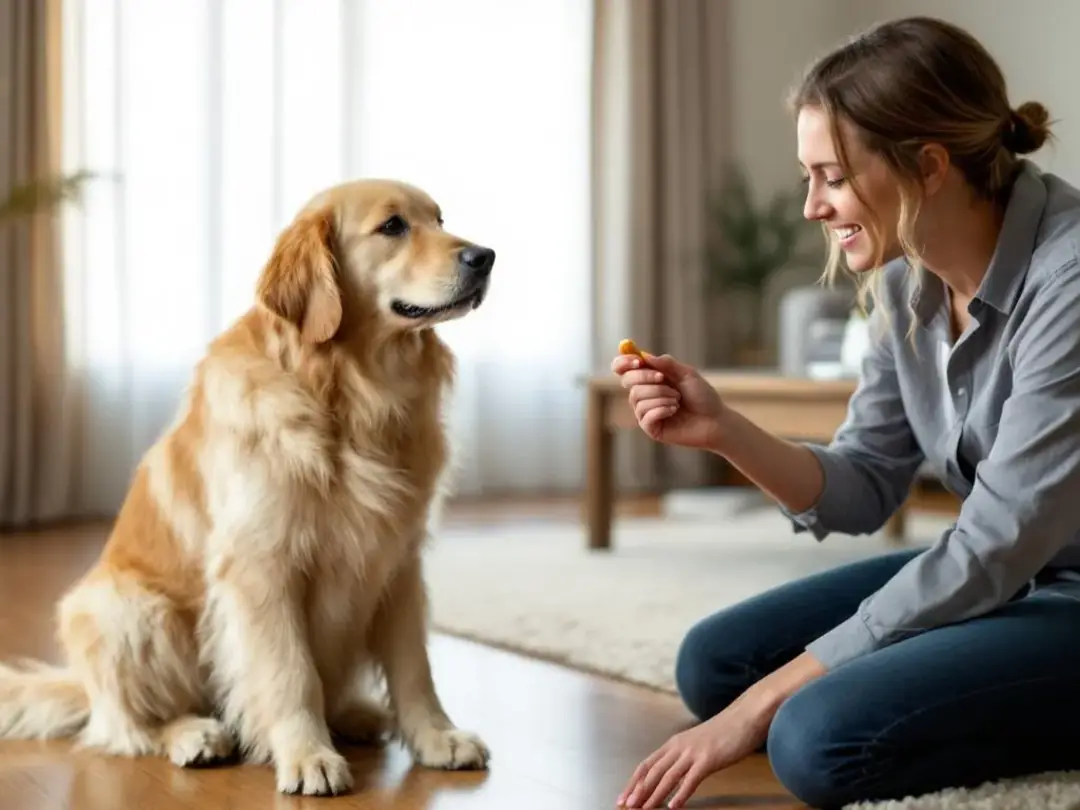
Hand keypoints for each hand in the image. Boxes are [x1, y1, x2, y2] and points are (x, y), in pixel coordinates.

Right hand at [610, 352, 726, 449]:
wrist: (714, 420)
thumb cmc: (703, 396)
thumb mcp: (686, 374)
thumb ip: (666, 363)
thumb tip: (644, 356)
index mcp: (650, 378)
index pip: (624, 369)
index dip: (624, 362)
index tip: (636, 361)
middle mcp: (645, 394)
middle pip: (627, 381)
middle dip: (645, 377)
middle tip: (662, 378)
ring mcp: (646, 411)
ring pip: (637, 397)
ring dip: (660, 395)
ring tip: (677, 400)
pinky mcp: (650, 427)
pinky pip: (645, 415)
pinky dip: (661, 409)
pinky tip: (674, 410)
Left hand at [616, 689, 771, 808]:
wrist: (745, 716)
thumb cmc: (724, 732)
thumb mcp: (697, 743)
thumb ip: (684, 756)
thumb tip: (674, 774)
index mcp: (674, 743)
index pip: (647, 764)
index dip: (634, 781)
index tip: (624, 796)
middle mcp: (679, 747)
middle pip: (652, 771)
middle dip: (638, 790)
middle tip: (626, 806)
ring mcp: (693, 752)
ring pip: (667, 777)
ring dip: (653, 795)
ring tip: (643, 809)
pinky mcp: (708, 759)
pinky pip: (691, 779)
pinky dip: (681, 794)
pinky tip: (674, 806)